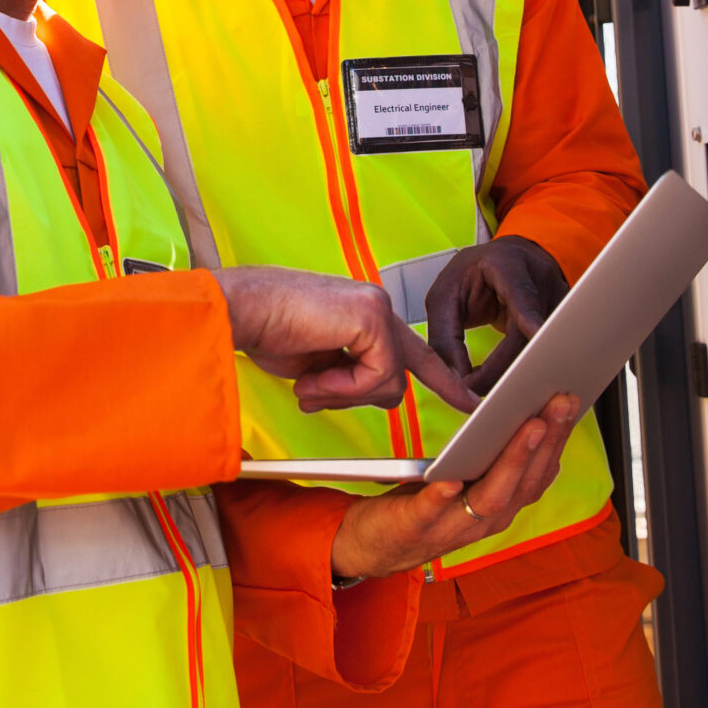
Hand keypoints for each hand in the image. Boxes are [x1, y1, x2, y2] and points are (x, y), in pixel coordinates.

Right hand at [215, 265, 476, 414]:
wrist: (239, 312)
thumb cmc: (266, 332)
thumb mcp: (317, 365)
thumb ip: (350, 378)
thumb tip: (374, 396)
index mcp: (364, 313)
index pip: (412, 352)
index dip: (442, 379)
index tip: (469, 401)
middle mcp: (377, 306)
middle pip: (399, 375)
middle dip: (357, 396)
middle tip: (312, 389)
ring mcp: (378, 309)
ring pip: (388, 382)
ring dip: (342, 394)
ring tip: (305, 381)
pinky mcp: (372, 319)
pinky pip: (377, 376)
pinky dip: (343, 387)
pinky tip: (312, 377)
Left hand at [329, 393, 586, 578]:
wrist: (375, 544)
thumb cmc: (426, 501)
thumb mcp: (467, 475)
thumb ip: (491, 453)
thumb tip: (515, 403)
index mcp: (502, 503)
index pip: (540, 472)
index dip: (559, 437)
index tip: (569, 398)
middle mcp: (487, 519)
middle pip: (525, 481)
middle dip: (547, 439)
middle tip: (559, 400)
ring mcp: (454, 526)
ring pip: (493, 497)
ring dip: (514, 461)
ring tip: (529, 426)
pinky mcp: (416, 527)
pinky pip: (433, 512)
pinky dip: (443, 496)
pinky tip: (451, 479)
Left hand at [424, 234, 569, 395]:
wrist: (505, 262)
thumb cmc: (473, 275)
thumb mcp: (446, 295)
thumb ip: (445, 335)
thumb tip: (455, 380)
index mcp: (507, 265)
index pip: (520, 291)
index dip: (529, 313)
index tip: (536, 334)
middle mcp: (540, 281)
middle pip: (531, 332)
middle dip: (505, 368)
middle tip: (479, 394)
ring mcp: (557, 301)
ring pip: (541, 348)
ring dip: (514, 374)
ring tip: (487, 393)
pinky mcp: (563, 322)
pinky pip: (546, 352)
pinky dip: (525, 370)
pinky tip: (507, 383)